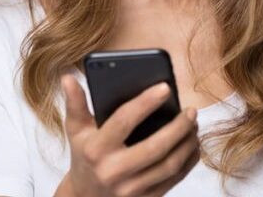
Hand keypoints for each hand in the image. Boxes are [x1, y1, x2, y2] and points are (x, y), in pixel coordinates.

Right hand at [56, 75, 200, 196]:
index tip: (165, 87)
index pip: (124, 121)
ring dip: (187, 144)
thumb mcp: (76, 131)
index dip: (146, 103)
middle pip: (155, 147)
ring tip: (194, 126)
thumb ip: (75, 103)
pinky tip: (193, 145)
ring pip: (169, 165)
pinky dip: (188, 161)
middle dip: (178, 127)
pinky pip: (174, 179)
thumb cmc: (84, 157)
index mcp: (96, 149)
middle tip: (191, 110)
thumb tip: (68, 77)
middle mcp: (113, 171)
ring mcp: (131, 189)